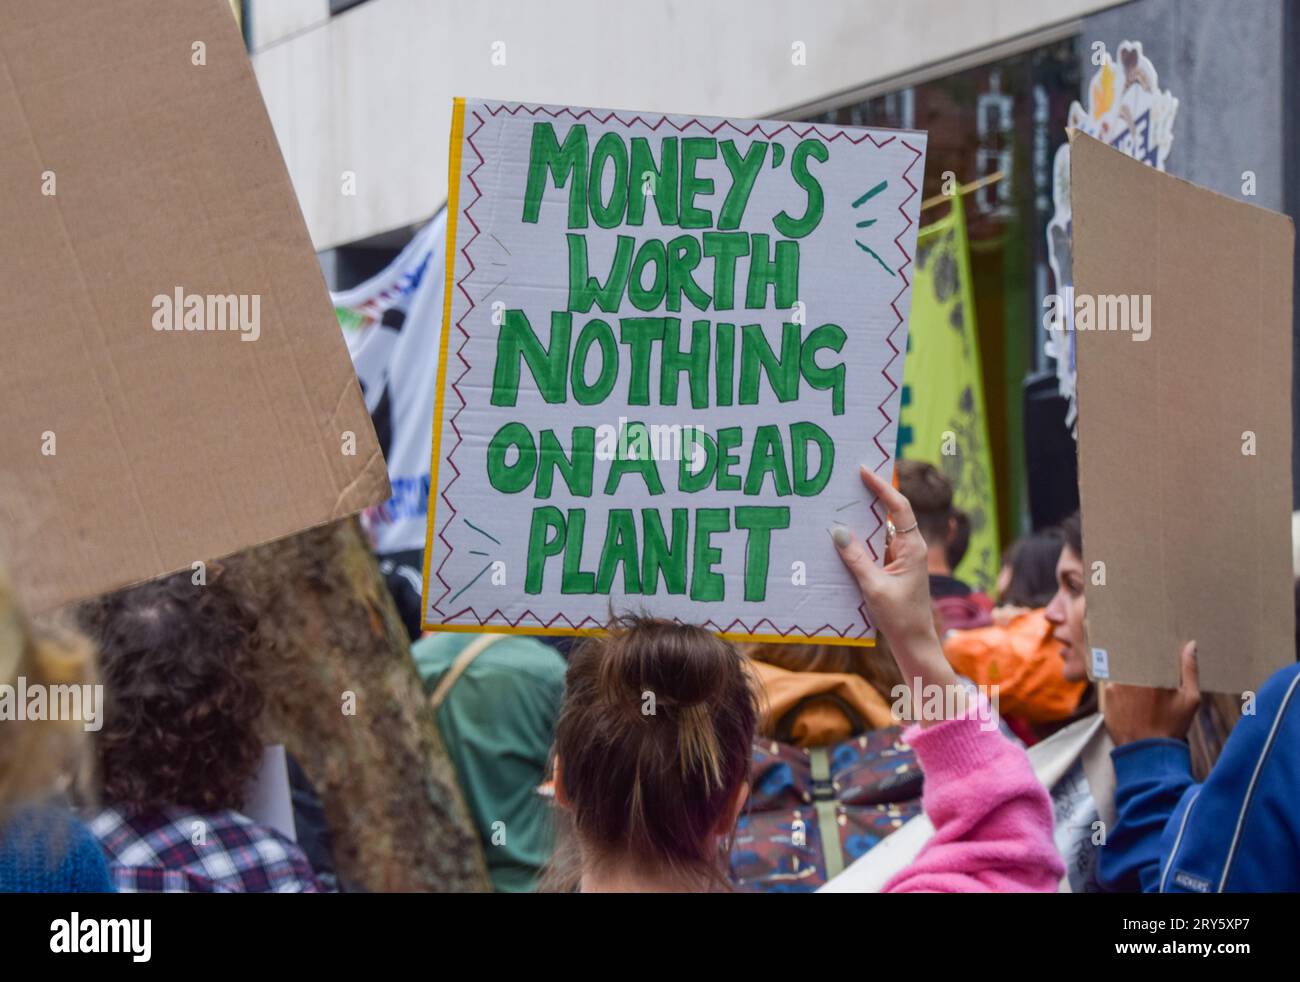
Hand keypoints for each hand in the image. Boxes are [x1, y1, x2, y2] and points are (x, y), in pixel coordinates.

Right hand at [832, 465, 959, 711]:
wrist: (914, 643)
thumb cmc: (899, 617)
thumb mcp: (873, 586)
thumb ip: (855, 557)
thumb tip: (836, 530)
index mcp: (912, 547)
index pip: (898, 507)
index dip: (882, 486)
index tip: (863, 471)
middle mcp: (909, 547)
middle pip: (889, 513)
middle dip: (869, 496)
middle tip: (847, 479)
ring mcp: (900, 557)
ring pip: (879, 530)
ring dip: (860, 520)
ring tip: (838, 504)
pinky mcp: (892, 568)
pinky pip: (874, 546)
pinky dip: (859, 540)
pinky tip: (840, 538)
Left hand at [1103, 641, 1200, 744]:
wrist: (1147, 752)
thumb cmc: (1172, 725)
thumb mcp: (1190, 699)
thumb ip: (1190, 670)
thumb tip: (1190, 645)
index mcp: (1155, 673)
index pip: (1150, 646)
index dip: (1151, 639)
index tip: (1153, 634)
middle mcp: (1133, 675)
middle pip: (1134, 654)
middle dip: (1138, 649)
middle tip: (1145, 646)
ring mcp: (1117, 683)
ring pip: (1123, 666)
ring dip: (1129, 665)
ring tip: (1139, 674)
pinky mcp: (1107, 693)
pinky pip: (1113, 679)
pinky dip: (1120, 679)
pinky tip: (1129, 689)